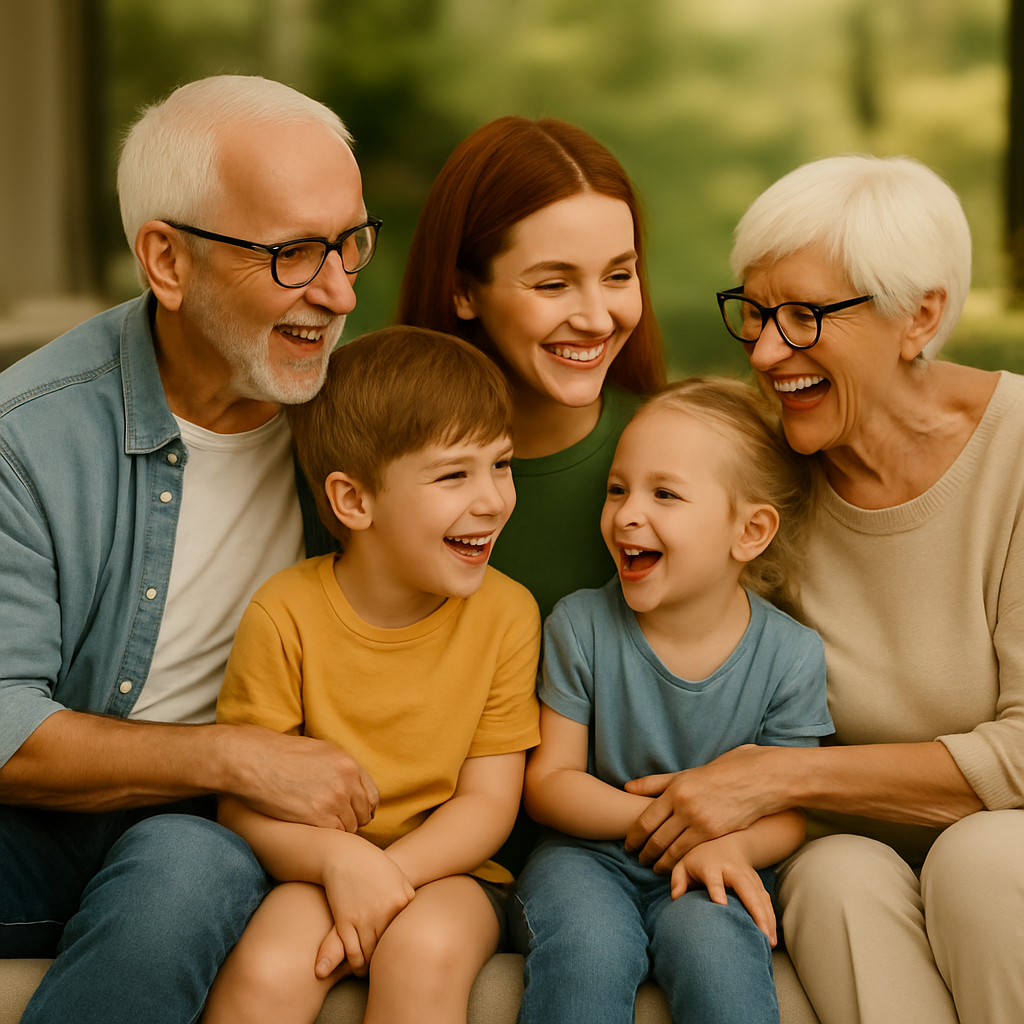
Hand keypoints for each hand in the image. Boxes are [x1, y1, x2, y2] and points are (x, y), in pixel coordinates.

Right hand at [229, 724, 379, 830]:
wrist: (255, 761)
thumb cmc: (283, 755)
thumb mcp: (321, 752)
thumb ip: (341, 768)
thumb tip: (354, 786)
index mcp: (349, 764)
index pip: (371, 796)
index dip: (363, 808)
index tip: (354, 814)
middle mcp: (346, 782)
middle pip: (362, 814)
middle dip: (352, 820)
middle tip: (336, 823)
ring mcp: (334, 800)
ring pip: (349, 827)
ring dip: (338, 829)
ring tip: (321, 826)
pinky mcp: (318, 817)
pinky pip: (334, 835)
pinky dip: (327, 837)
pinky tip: (314, 831)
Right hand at [314, 838, 415, 978]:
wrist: (345, 855)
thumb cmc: (374, 865)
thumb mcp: (398, 878)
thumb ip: (408, 898)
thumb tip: (416, 918)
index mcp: (401, 900)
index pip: (408, 933)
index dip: (407, 947)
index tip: (408, 957)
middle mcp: (384, 912)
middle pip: (390, 947)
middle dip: (388, 960)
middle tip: (390, 970)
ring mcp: (363, 918)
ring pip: (370, 955)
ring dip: (371, 967)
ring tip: (372, 972)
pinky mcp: (345, 921)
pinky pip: (352, 952)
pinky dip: (356, 964)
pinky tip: (358, 967)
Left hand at [624, 745, 775, 872]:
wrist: (757, 777)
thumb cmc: (721, 772)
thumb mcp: (687, 774)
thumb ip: (657, 783)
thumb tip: (628, 787)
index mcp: (675, 789)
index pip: (645, 819)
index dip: (634, 836)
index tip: (629, 845)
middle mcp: (684, 805)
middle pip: (655, 837)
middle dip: (644, 852)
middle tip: (637, 859)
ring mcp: (699, 820)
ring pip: (671, 848)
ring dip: (659, 861)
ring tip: (654, 868)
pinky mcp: (714, 832)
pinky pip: (690, 852)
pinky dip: (679, 863)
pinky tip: (675, 868)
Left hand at [671, 834, 776, 946]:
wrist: (726, 843)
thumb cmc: (700, 859)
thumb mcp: (684, 865)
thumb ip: (678, 880)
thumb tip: (676, 897)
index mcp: (711, 866)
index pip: (713, 878)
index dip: (717, 889)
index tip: (721, 904)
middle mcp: (732, 870)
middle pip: (746, 888)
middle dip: (755, 910)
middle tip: (761, 933)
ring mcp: (748, 876)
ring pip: (760, 896)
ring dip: (766, 918)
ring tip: (769, 942)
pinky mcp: (757, 884)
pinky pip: (766, 901)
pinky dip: (771, 918)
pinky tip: (772, 937)